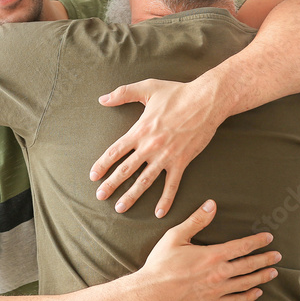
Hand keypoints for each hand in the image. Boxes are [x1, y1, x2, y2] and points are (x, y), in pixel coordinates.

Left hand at [91, 78, 228, 216]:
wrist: (206, 101)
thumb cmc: (177, 93)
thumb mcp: (148, 88)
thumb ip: (123, 93)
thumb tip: (102, 99)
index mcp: (140, 130)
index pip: (115, 151)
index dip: (102, 164)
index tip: (93, 176)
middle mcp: (150, 146)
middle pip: (126, 169)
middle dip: (111, 184)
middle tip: (100, 196)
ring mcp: (166, 156)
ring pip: (145, 181)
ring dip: (132, 196)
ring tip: (121, 208)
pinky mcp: (182, 162)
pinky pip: (172, 185)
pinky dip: (166, 200)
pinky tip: (159, 212)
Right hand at [134, 199, 279, 300]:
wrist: (150, 294)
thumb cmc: (160, 264)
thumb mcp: (175, 237)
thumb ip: (196, 220)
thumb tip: (211, 205)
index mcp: (212, 255)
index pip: (242, 246)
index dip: (257, 241)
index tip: (268, 238)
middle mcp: (218, 274)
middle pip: (249, 265)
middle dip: (265, 259)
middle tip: (278, 256)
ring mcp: (216, 291)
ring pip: (246, 283)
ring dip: (261, 277)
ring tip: (273, 273)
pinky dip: (248, 297)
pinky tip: (256, 293)